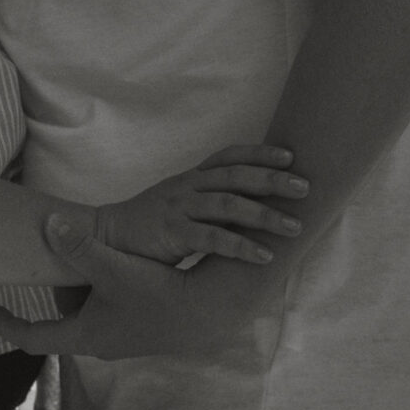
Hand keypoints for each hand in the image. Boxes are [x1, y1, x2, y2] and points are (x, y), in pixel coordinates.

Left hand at [0, 210, 279, 359]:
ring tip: (80, 261)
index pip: (32, 337)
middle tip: (44, 266)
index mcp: (83, 335)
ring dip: (78, 293)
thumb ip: (78, 246)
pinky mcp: (139, 331)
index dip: (7, 324)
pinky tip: (113, 267)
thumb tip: (47, 224)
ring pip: (86, 315)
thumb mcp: (111, 265)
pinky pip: (107, 312)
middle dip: (51, 296)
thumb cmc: (155, 292)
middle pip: (60, 322)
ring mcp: (121, 340)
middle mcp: (98, 344)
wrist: (207, 311)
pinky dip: (100, 292)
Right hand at [89, 144, 306, 266]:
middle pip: (236, 176)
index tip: (290, 155)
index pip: (228, 156)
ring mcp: (178, 208)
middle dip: (273, 179)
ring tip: (295, 226)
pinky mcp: (171, 233)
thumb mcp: (179, 205)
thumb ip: (208, 201)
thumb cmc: (148, 227)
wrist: (104, 240)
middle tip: (305, 187)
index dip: (259, 152)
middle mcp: (187, 187)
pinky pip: (212, 239)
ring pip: (229, 205)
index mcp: (190, 179)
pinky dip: (241, 246)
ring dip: (265, 215)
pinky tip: (264, 256)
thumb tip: (249, 201)